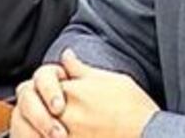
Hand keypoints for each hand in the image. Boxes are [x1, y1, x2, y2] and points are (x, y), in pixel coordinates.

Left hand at [10, 50, 158, 137]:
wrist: (148, 133)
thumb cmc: (133, 106)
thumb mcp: (109, 79)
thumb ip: (81, 69)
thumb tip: (65, 55)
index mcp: (73, 91)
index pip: (42, 85)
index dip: (46, 89)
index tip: (54, 95)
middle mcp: (66, 114)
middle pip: (35, 109)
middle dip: (38, 110)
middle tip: (52, 112)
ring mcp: (67, 135)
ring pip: (37, 131)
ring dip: (38, 129)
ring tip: (57, 127)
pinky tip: (66, 135)